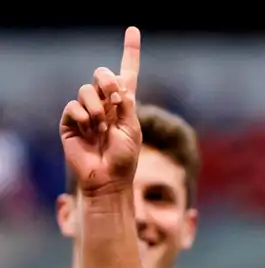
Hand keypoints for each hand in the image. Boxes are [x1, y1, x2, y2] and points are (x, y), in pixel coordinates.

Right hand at [60, 26, 142, 195]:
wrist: (108, 179)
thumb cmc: (124, 158)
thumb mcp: (131, 129)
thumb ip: (125, 105)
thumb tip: (117, 85)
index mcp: (124, 103)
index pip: (127, 73)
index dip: (130, 51)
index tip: (133, 30)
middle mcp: (104, 103)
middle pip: (102, 74)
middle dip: (107, 82)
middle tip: (113, 98)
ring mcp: (86, 111)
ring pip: (86, 90)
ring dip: (96, 108)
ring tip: (101, 128)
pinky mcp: (70, 121)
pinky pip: (73, 106)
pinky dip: (82, 117)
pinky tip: (88, 130)